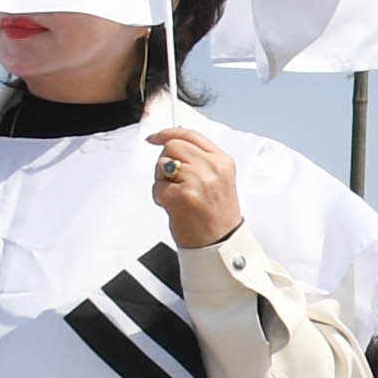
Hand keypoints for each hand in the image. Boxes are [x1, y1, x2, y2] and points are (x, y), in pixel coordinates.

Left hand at [146, 123, 243, 248]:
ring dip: (163, 181)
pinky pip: (158, 187)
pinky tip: (175, 207)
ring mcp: (197, 181)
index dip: (169, 133)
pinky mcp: (181, 196)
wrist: (220, 244)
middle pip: (173, 146)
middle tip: (173, 181)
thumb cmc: (217, 216)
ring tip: (178, 197)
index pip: (191, 135)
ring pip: (162, 164)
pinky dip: (160, 198)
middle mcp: (212, 168)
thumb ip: (200, 159)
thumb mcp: (219, 180)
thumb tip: (174, 141)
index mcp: (222, 161)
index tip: (155, 138)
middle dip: (165, 161)